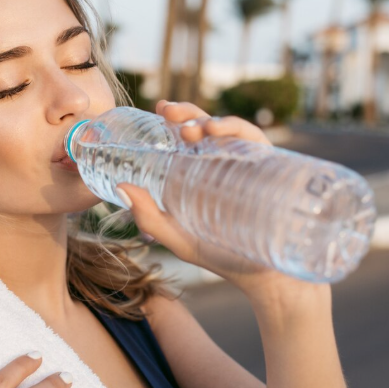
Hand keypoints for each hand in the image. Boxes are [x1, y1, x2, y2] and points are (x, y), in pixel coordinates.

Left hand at [117, 100, 282, 292]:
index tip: (158, 110)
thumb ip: (149, 216)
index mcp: (200, 175)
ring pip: (226, 129)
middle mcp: (223, 164)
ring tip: (189, 130)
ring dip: (206, 120)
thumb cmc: (224, 258)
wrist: (267, 277)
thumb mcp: (179, 239)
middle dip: (186, 114)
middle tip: (167, 111)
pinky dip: (234, 128)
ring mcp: (246, 164)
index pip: (186, 139)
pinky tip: (216, 131)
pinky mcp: (268, 166)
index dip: (173, 119)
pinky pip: (251, 139)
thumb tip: (121, 187)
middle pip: (204, 128)